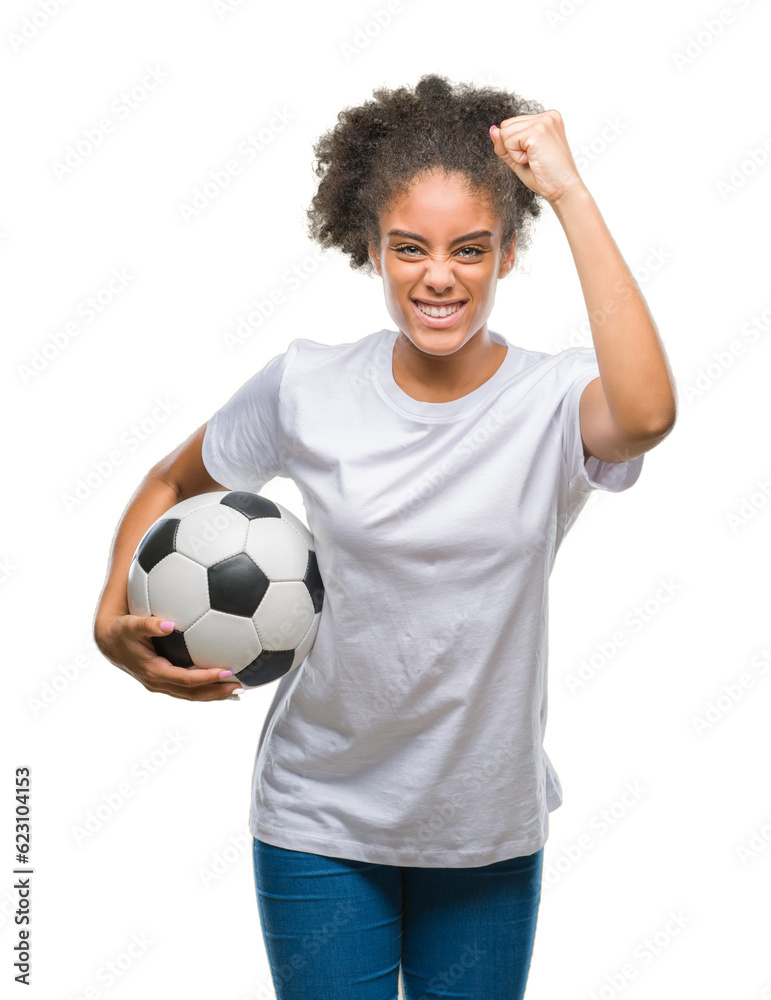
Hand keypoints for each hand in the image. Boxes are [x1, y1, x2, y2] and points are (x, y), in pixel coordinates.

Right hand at [94, 613, 243, 700]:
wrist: (109, 642)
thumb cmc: (122, 630)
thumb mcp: (131, 625)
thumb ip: (149, 624)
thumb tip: (169, 624)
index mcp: (153, 671)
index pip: (184, 679)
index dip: (205, 678)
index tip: (226, 671)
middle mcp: (159, 682)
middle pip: (192, 693)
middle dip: (216, 692)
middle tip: (240, 687)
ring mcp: (161, 684)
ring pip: (191, 694)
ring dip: (214, 694)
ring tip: (238, 690)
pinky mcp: (165, 681)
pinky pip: (188, 689)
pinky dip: (206, 688)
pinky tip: (223, 682)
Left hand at [489, 109, 585, 204]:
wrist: (563, 189)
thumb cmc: (546, 177)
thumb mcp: (519, 158)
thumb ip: (505, 144)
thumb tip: (492, 130)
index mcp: (547, 119)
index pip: (511, 124)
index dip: (514, 145)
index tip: (533, 156)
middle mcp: (547, 116)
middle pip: (506, 126)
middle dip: (512, 148)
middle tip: (533, 159)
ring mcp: (543, 121)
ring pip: (504, 133)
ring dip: (514, 153)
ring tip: (534, 159)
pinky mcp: (537, 131)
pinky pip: (508, 142)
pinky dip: (516, 157)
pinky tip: (533, 160)